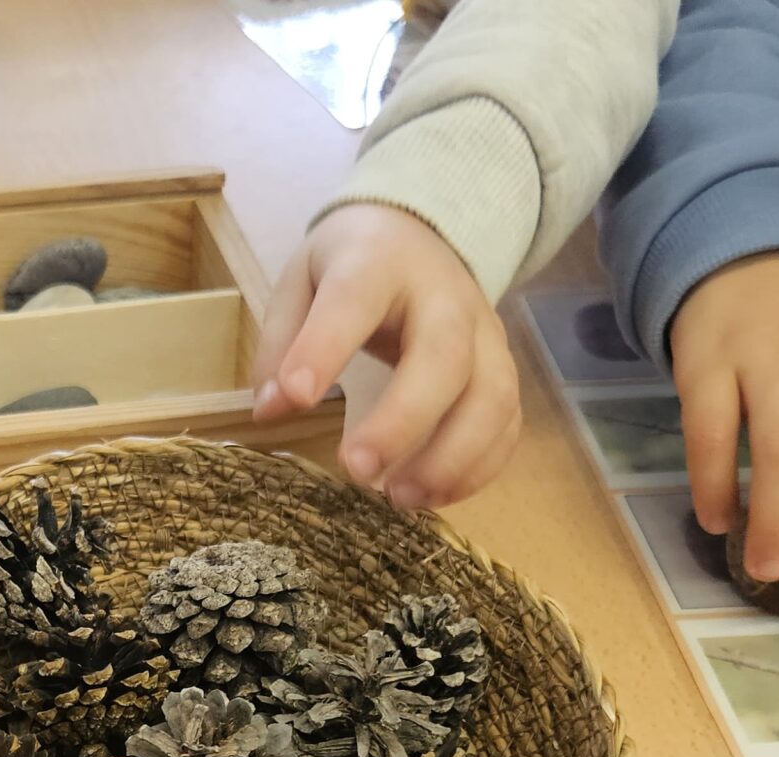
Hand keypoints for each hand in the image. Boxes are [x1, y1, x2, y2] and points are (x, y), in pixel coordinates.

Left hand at [249, 204, 520, 509]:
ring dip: (451, 458)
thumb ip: (282, 343)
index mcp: (379, 262)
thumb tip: (271, 410)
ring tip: (399, 498)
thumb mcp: (302, 282)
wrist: (420, 236)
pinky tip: (432, 496)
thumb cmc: (352, 266)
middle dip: (403, 420)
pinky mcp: (504, 369)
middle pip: (445, 356)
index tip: (299, 399)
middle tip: (357, 470)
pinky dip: (478, 468)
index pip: (356, 299)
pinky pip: (508, 423)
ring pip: (492, 397)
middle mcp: (445, 295)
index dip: (327, 348)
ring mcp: (486, 333)